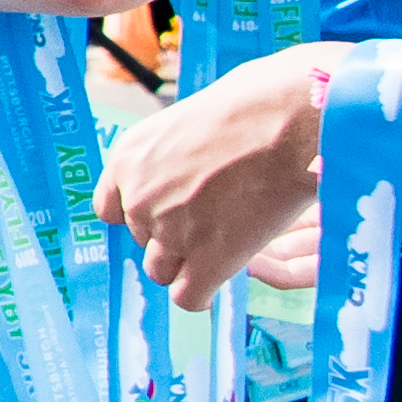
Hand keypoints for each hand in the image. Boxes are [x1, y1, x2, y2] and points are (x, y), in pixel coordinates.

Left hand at [100, 47, 323, 307]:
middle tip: (216, 219)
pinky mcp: (208, 258)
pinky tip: (223, 276)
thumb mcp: (190, 119)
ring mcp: (171, 231)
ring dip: (188, 264)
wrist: (291, 118)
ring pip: (161, 272)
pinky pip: (189, 298)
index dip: (143, 214)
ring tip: (225, 242)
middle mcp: (139, 198)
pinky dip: (203, 293)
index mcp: (127, 159)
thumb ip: (172, 156)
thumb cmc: (254, 104)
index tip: (171, 211)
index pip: (110, 209)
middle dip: (173, 236)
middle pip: (143, 241)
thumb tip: (187, 169)